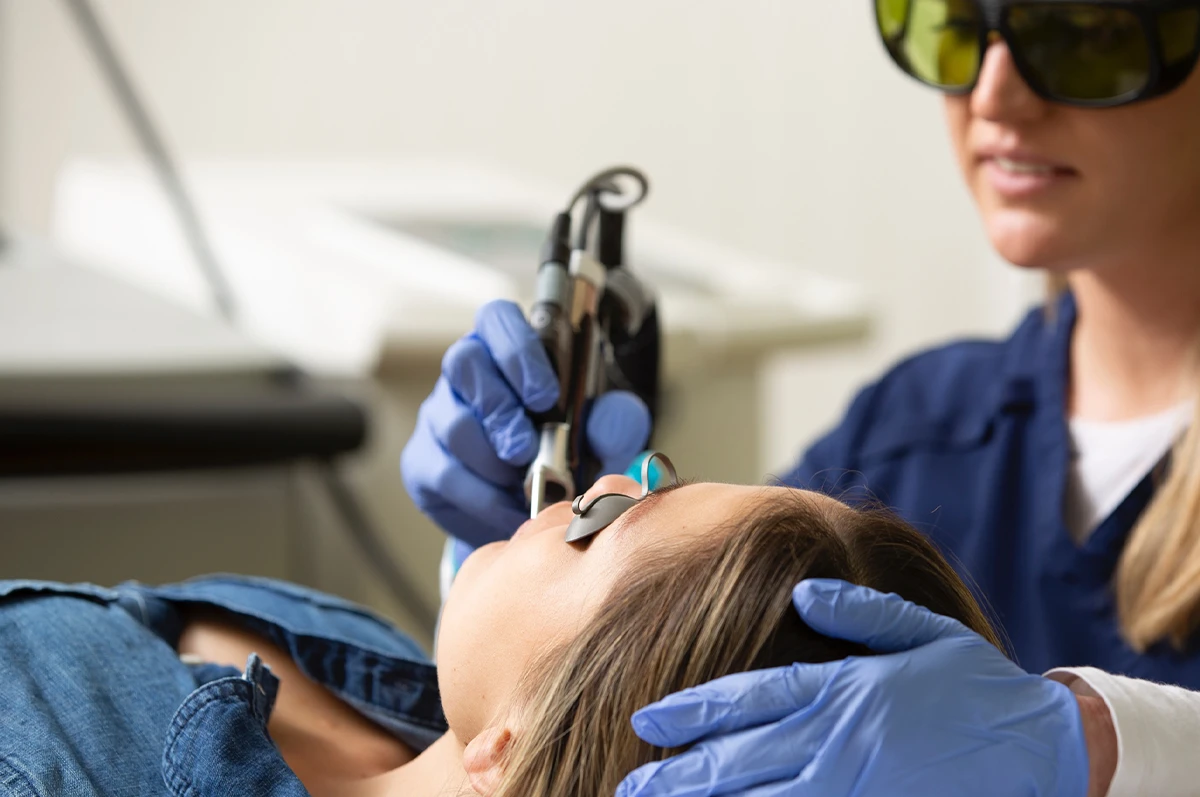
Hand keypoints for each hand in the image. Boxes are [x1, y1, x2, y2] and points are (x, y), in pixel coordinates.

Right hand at [401, 300, 650, 546]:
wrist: (537, 506)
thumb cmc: (569, 451)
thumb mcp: (603, 436)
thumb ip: (615, 422)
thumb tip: (607, 420)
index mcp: (509, 348)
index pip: (498, 319)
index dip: (517, 352)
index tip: (545, 396)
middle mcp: (467, 373)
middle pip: (464, 364)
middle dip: (500, 411)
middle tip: (527, 451)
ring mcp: (439, 415)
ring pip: (452, 426)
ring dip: (493, 462)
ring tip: (525, 487)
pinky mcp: (423, 462)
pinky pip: (443, 476)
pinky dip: (482, 500)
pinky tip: (509, 512)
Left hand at [617, 579, 1089, 796]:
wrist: (1041, 747)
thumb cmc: (975, 685)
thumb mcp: (922, 631)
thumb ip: (859, 612)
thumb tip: (805, 593)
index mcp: (845, 691)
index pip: (752, 699)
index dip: (696, 711)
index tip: (650, 718)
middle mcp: (839, 741)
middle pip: (744, 759)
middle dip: (680, 775)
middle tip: (632, 785)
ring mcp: (854, 787)